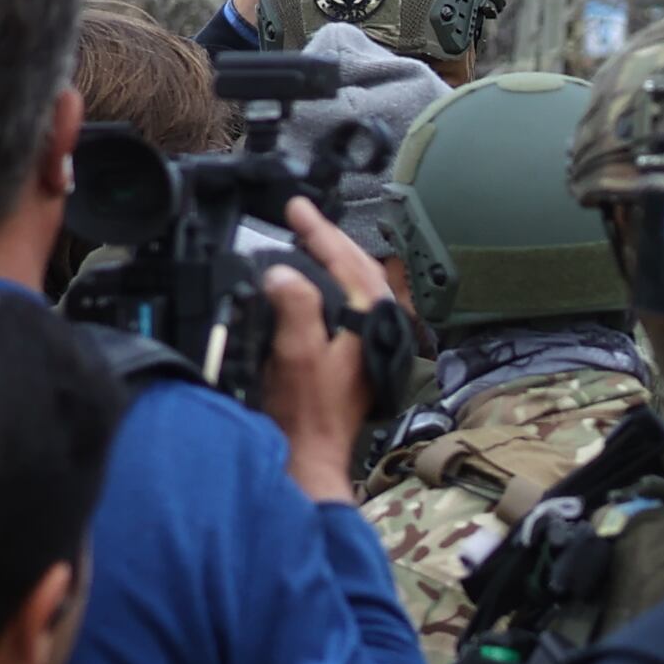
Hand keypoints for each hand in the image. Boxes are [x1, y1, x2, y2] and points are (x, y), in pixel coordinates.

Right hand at [253, 197, 399, 498]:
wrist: (311, 456)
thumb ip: (295, 307)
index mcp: (371, 323)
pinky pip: (348, 308)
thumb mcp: (296, 354)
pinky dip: (331, 289)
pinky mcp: (357, 360)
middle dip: (331, 240)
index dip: (320, 231)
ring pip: (357, 289)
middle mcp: (378, 331)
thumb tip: (285, 272)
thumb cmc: (306, 412)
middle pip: (360, 270)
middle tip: (302, 217)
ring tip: (307, 241)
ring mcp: (369, 346)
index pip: (347, 262)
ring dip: (333, 262)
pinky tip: (312, 288)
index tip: (296, 208)